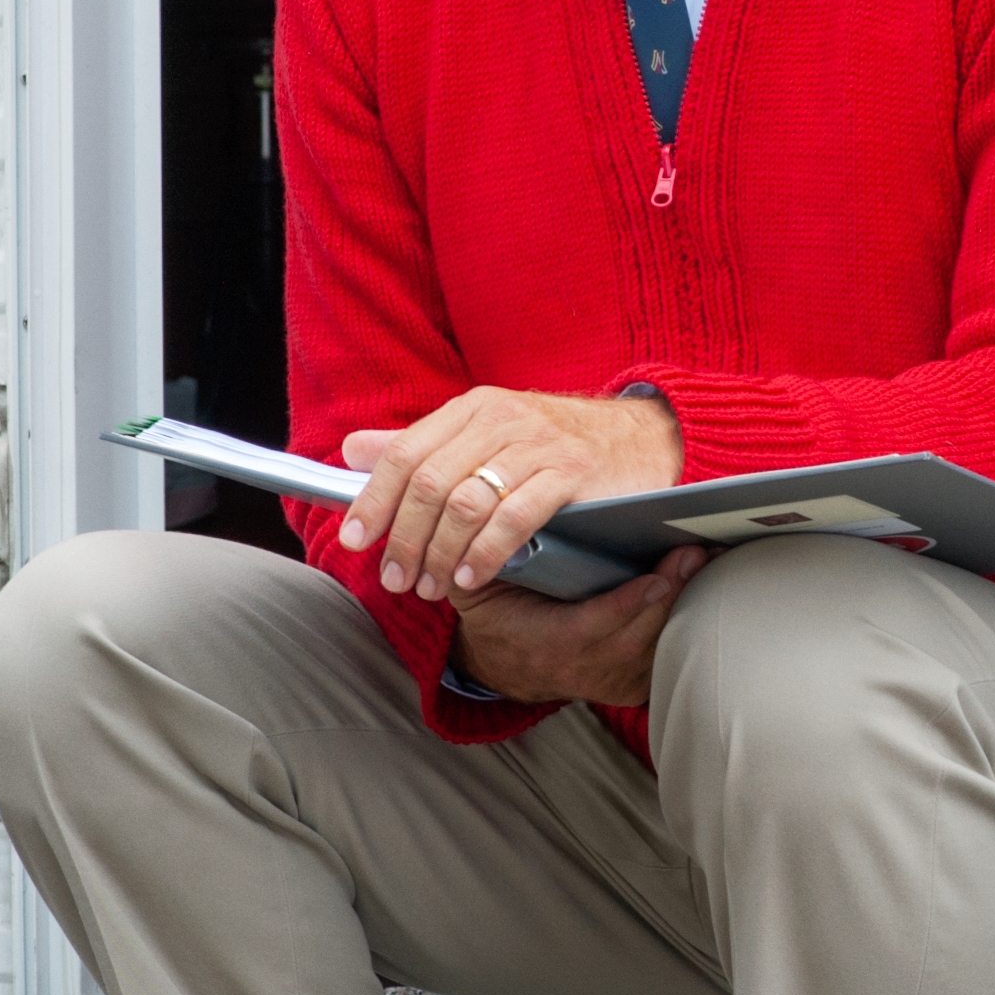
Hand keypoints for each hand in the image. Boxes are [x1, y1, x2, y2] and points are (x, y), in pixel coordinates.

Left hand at [338, 387, 682, 603]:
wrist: (643, 439)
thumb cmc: (555, 445)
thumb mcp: (485, 434)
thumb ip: (420, 445)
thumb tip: (351, 451)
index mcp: (473, 408)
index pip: (405, 453)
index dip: (374, 500)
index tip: (355, 541)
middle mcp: (501, 418)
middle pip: (430, 483)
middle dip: (405, 539)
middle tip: (397, 580)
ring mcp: (538, 444)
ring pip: (467, 503)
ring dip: (441, 554)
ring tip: (432, 586)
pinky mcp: (571, 473)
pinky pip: (514, 518)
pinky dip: (485, 554)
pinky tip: (473, 578)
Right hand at [451, 549, 710, 708]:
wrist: (507, 662)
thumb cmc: (499, 613)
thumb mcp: (476, 585)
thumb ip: (479, 558)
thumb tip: (490, 516)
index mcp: (542, 643)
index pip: (589, 628)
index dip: (626, 605)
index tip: (657, 577)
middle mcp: (580, 670)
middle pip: (637, 637)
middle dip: (671, 594)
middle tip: (695, 552)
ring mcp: (610, 682)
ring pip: (657, 648)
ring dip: (686, 604)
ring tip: (709, 559)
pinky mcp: (632, 686)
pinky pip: (665, 655)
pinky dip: (686, 620)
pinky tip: (705, 583)